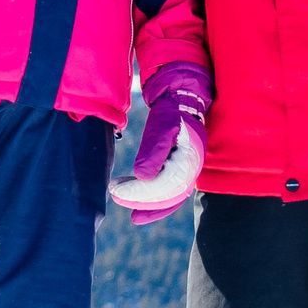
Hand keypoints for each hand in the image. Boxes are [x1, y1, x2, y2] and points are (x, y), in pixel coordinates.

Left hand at [108, 60, 211, 222]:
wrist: (182, 103)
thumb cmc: (171, 113)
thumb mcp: (161, 127)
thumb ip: (153, 151)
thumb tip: (142, 177)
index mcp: (188, 161)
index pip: (163, 187)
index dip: (140, 193)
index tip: (118, 192)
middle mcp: (190, 172)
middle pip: (166, 197)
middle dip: (140, 201)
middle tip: (116, 197)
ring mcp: (187, 173)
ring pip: (168, 199)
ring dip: (145, 204)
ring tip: (122, 202)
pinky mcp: (179, 173)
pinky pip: (168, 194)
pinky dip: (151, 200)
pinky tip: (133, 197)